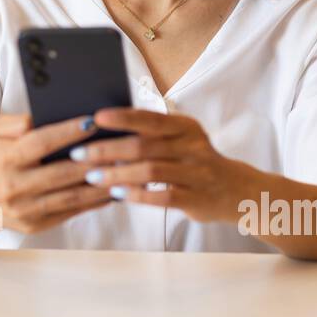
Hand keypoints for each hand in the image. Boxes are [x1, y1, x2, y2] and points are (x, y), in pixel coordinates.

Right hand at [0, 113, 116, 236]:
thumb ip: (14, 121)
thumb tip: (40, 117)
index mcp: (6, 159)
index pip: (39, 143)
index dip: (66, 133)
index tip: (91, 122)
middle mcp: (16, 186)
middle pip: (61, 173)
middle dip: (93, 160)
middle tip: (120, 148)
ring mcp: (27, 209)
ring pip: (71, 197)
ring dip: (101, 185)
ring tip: (125, 171)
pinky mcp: (36, 225)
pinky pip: (71, 212)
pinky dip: (94, 202)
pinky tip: (113, 190)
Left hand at [66, 108, 256, 223]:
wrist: (238, 192)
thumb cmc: (195, 162)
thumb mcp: (181, 140)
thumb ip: (151, 135)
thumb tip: (102, 130)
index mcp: (186, 127)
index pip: (150, 118)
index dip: (122, 118)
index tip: (96, 117)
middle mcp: (193, 147)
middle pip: (143, 146)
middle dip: (107, 149)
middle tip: (78, 154)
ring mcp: (197, 174)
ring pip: (150, 171)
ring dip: (116, 174)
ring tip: (91, 176)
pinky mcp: (197, 199)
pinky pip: (162, 196)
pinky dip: (136, 195)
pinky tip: (116, 194)